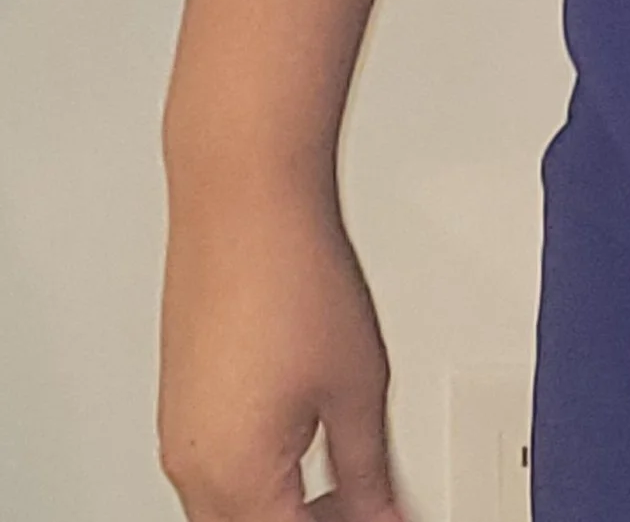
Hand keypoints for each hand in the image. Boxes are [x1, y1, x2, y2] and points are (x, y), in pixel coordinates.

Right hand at [159, 178, 404, 521]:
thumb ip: (372, 473)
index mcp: (236, 479)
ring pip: (231, 508)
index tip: (387, 516)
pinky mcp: (180, 400)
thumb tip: (387, 513)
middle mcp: (192, 466)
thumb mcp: (359, 388)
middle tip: (370, 504)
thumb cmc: (293, 275)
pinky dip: (262, 472)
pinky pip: (215, 467)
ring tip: (350, 477)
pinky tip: (309, 437)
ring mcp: (179, 432)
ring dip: (287, 505)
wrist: (244, 200)